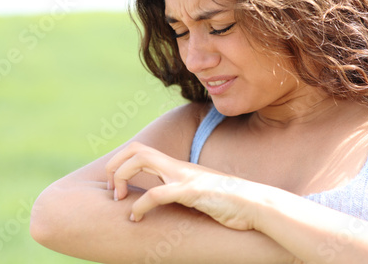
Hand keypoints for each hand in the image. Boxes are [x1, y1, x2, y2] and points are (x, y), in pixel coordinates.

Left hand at [105, 141, 263, 230]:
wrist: (256, 205)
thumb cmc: (229, 203)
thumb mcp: (198, 194)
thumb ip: (181, 192)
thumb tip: (166, 201)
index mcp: (177, 167)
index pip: (140, 151)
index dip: (121, 164)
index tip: (115, 187)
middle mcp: (177, 167)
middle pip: (135, 149)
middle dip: (114, 166)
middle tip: (111, 191)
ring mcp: (184, 177)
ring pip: (142, 160)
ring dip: (121, 177)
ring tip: (118, 200)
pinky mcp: (192, 192)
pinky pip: (157, 193)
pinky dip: (140, 206)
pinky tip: (135, 219)